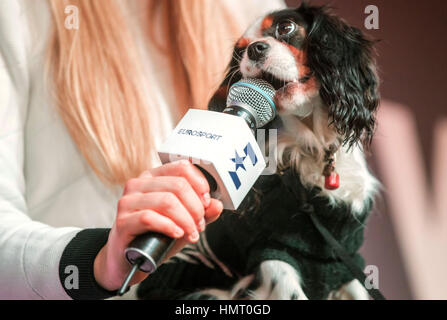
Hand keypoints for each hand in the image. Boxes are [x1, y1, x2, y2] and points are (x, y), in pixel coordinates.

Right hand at [93, 160, 222, 290]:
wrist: (129, 259)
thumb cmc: (155, 236)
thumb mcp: (184, 222)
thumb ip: (202, 213)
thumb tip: (217, 204)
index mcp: (153, 177)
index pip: (181, 167)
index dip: (200, 184)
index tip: (207, 202)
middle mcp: (138, 184)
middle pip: (178, 185)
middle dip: (195, 207)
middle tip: (200, 225)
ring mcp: (128, 202)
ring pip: (167, 201)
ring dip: (186, 220)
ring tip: (192, 233)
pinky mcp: (122, 221)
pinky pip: (150, 218)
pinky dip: (169, 226)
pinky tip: (177, 234)